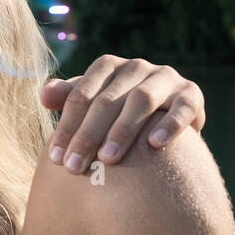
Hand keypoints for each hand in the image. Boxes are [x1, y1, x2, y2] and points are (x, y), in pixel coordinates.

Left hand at [41, 55, 205, 173]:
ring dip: (123, 130)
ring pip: (141, 100)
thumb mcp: (91, 103)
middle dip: (87, 135)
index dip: (66, 127)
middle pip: (107, 100)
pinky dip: (169, 124)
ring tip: (107, 159)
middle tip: (74, 167)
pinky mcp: (191, 93)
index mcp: (107, 67)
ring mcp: (165, 78)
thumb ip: (68, 98)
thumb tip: (43, 96)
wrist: (165, 117)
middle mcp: (136, 67)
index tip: (55, 159)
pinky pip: (182, 107)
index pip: (80, 96)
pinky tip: (154, 145)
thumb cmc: (117, 112)